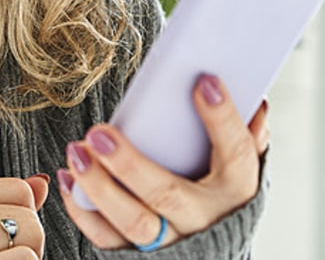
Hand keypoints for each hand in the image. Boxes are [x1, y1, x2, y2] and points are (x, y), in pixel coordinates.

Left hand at [57, 74, 269, 250]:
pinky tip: (68, 178)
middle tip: (98, 133)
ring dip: (98, 188)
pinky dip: (83, 210)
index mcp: (236, 189)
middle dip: (129, 164)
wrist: (213, 248)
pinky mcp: (141, 253)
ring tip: (77, 152)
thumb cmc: (222, 192)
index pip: (236, 152)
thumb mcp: (241, 166)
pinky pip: (108, 238)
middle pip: (166, 193)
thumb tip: (255, 103)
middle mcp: (203, 219)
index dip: (222, 118)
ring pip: (132, 222)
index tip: (204, 82)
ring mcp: (171, 241)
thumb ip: (248, 136)